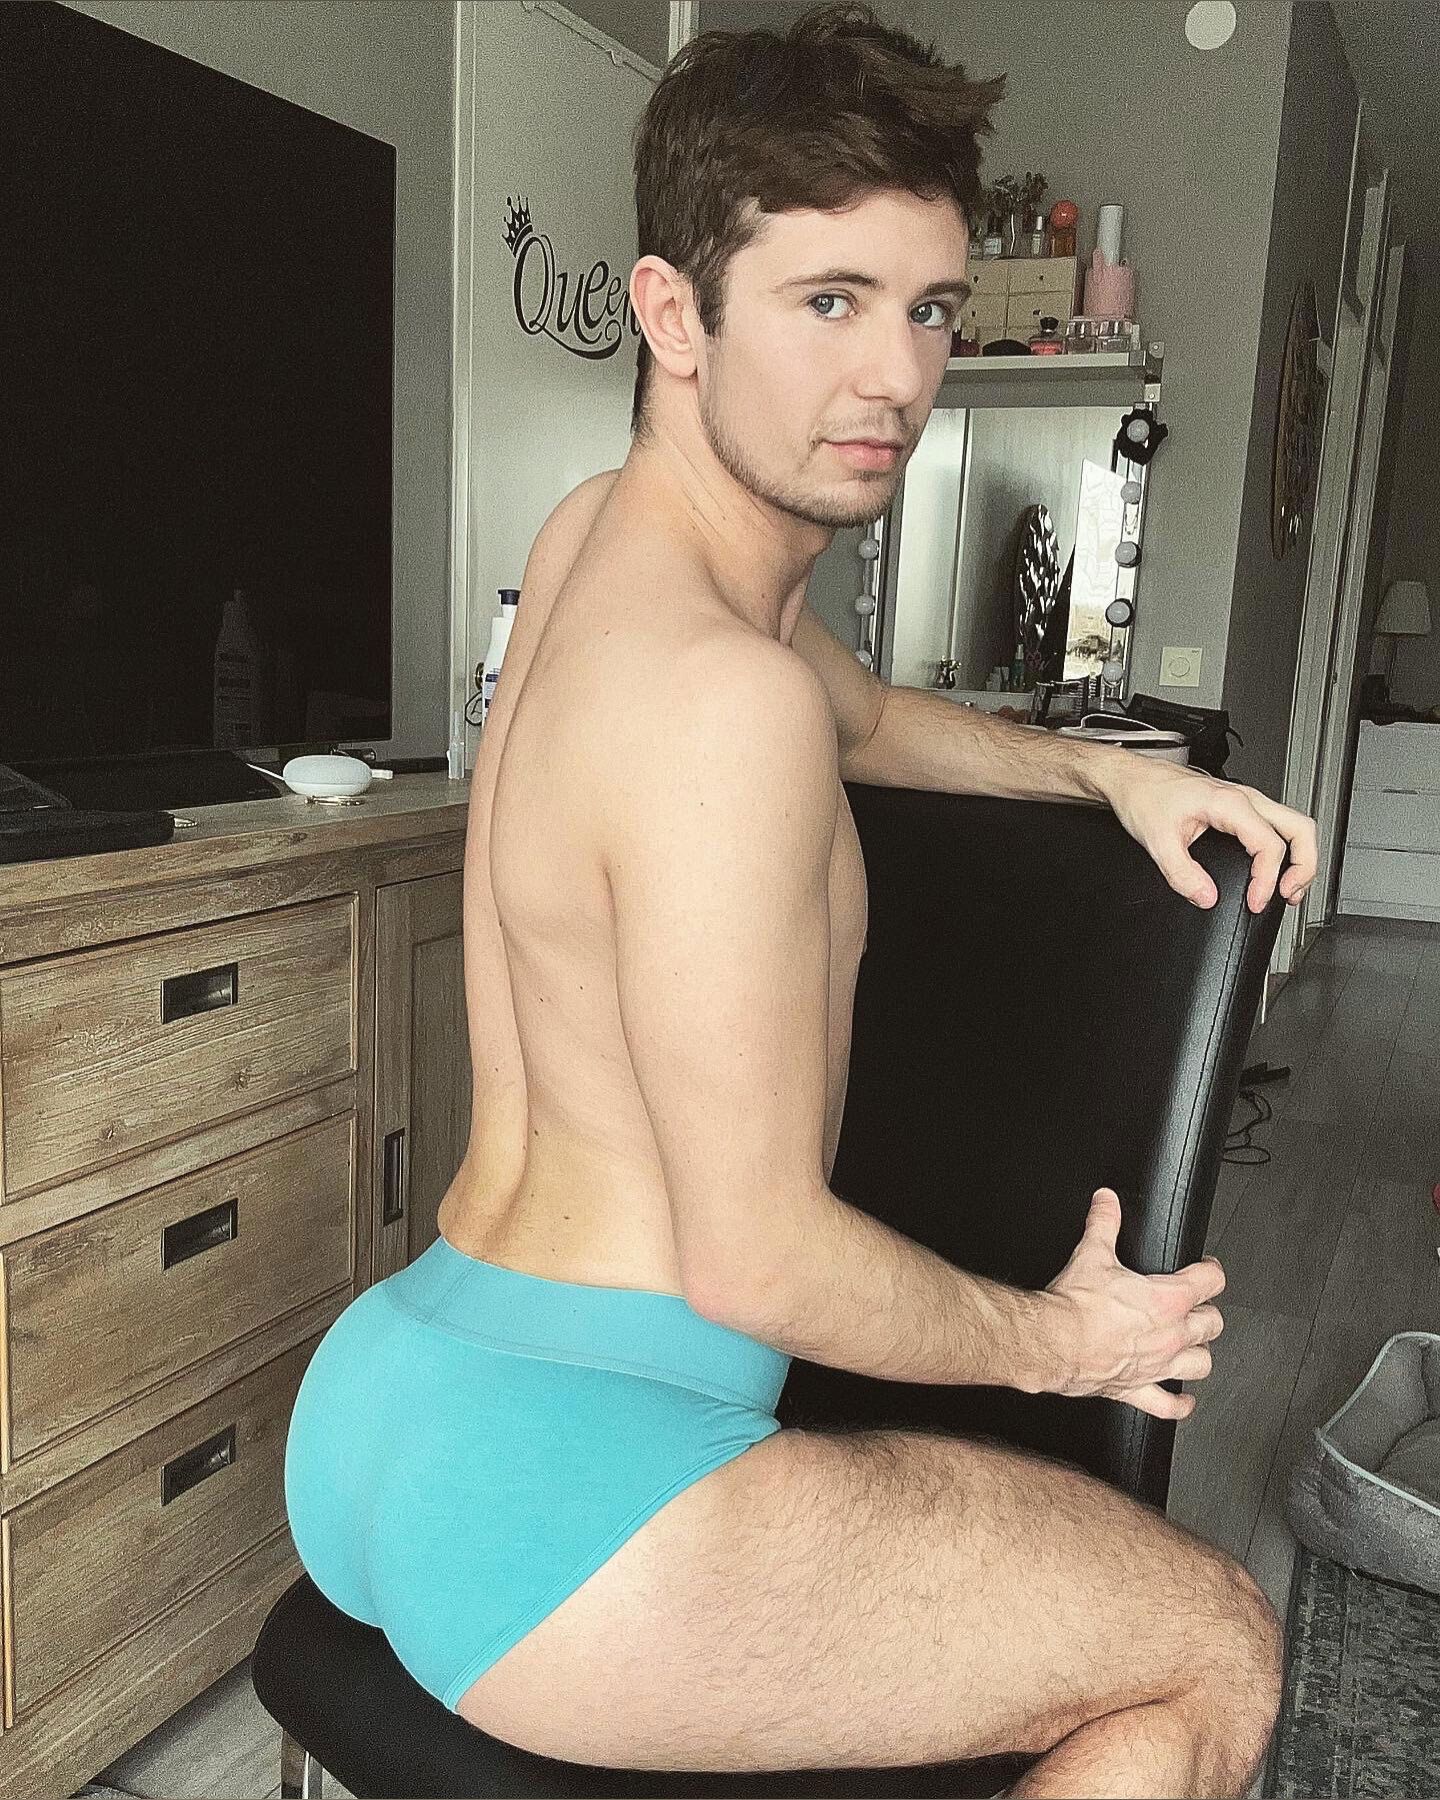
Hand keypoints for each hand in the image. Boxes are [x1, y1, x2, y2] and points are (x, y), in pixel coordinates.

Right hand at [1041, 1187, 1224, 1419]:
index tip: (1207, 1268)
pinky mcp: (1137, 1388)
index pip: (1210, 1281)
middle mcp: (1171, 1335)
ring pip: (1200, 1363)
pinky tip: (1183, 1401)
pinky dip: (1178, 1404)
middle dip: (1208, 1312)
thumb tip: (1106, 1201)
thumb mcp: (1092, 1254)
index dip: (1212, 1271)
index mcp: (1167, 1300)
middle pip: (1212, 1324)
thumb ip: (1103, 1223)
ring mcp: (1157, 1365)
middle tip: (1199, 1305)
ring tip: (1194, 1346)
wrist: (1053, 1342)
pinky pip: (1167, 1404)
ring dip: (1200, 1353)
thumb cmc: (1076, 1305)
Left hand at [1097, 754, 1317, 913]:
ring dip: (1299, 858)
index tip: (1255, 902)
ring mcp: (1245, 800)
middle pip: (1300, 829)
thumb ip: (1182, 875)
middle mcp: (1244, 798)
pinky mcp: (1239, 806)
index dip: (1267, 880)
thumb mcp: (1158, 842)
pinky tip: (1273, 870)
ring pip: (1294, 825)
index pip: (1269, 846)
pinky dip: (1284, 850)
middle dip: (1305, 866)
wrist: (1132, 778)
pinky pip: (1276, 826)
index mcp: (1229, 803)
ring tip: (1289, 889)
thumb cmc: (1144, 796)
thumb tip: (1206, 897)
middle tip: (1290, 895)